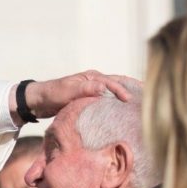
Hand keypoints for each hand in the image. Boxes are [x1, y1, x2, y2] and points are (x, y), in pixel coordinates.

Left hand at [10, 71, 138, 122]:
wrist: (38, 101)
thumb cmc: (52, 95)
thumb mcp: (67, 92)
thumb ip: (84, 90)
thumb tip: (103, 87)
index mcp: (90, 77)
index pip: (111, 83)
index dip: (122, 91)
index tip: (130, 100)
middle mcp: (93, 81)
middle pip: (117, 83)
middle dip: (131, 87)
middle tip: (147, 94)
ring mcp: (92, 89)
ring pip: (113, 90)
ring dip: (125, 94)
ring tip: (139, 102)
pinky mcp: (89, 98)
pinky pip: (107, 98)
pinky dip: (116, 101)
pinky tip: (122, 110)